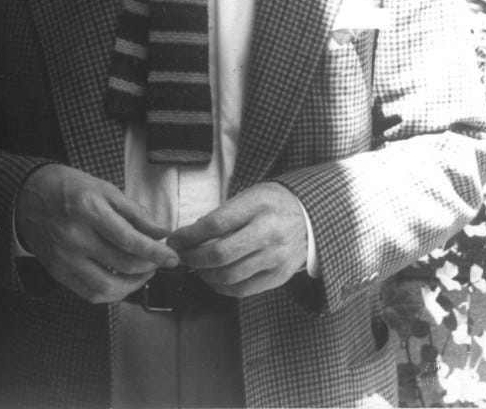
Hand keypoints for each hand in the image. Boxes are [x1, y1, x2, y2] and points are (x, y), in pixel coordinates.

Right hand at [15, 164, 179, 303]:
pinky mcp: (57, 273)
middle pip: (123, 264)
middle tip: (161, 261)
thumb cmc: (69, 187)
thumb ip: (134, 212)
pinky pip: (90, 294)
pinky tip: (123, 281)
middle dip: (150, 266)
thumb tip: (161, 231)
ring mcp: (65, 259)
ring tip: (144, 272)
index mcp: (89, 210)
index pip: (130, 241)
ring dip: (134, 285)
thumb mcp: (103, 188)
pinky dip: (112, 293)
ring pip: (108, 288)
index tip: (172, 257)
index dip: (156, 252)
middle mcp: (75, 237)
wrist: (27, 196)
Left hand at [167, 182, 307, 297]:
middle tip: (181, 256)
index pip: (215, 224)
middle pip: (220, 254)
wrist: (311, 218)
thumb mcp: (249, 196)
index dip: (189, 235)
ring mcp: (276, 257)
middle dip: (193, 258)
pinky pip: (243, 290)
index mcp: (258, 206)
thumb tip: (190, 235)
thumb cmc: (272, 204)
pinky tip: (213, 278)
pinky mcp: (279, 276)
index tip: (174, 239)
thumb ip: (223, 215)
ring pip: (229, 276)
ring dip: (204, 274)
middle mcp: (268, 233)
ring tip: (195, 267)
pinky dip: (221, 287)